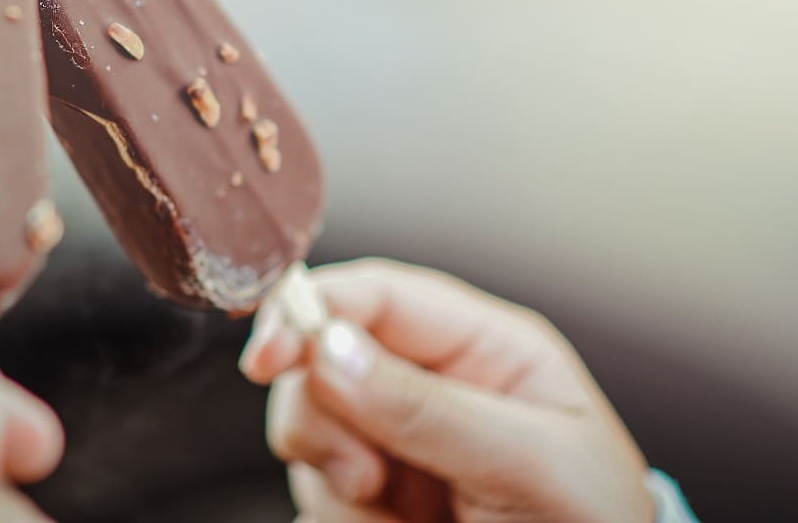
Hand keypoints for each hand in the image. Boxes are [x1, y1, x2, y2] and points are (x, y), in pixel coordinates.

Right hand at [239, 258, 653, 522]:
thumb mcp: (528, 463)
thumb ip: (428, 407)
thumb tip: (330, 348)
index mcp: (482, 348)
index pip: (378, 296)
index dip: (311, 309)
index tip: (269, 354)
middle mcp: (431, 385)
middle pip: (322, 360)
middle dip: (323, 417)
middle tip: (364, 476)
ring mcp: (397, 443)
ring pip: (309, 429)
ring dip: (335, 481)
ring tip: (396, 514)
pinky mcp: (375, 496)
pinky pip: (317, 490)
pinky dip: (344, 518)